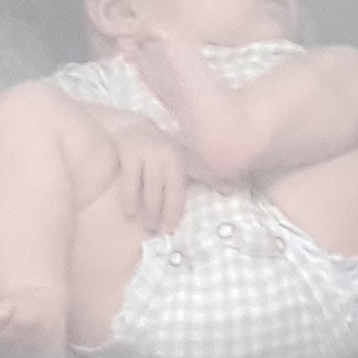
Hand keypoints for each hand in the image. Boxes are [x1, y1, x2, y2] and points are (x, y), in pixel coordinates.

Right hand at [94, 111, 188, 232]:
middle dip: (164, 213)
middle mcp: (165, 156)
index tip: (172, 229)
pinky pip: (130, 180)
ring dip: (150, 209)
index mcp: (179, 160)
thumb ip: (200, 174)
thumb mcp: (180, 157)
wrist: (130, 126)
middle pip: (166, 190)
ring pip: (150, 187)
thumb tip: (229, 191)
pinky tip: (130, 212)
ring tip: (148, 226)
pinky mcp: (128, 153)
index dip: (176, 210)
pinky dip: (130, 198)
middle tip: (160, 232)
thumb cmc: (159, 149)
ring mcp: (146, 153)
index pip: (179, 189)